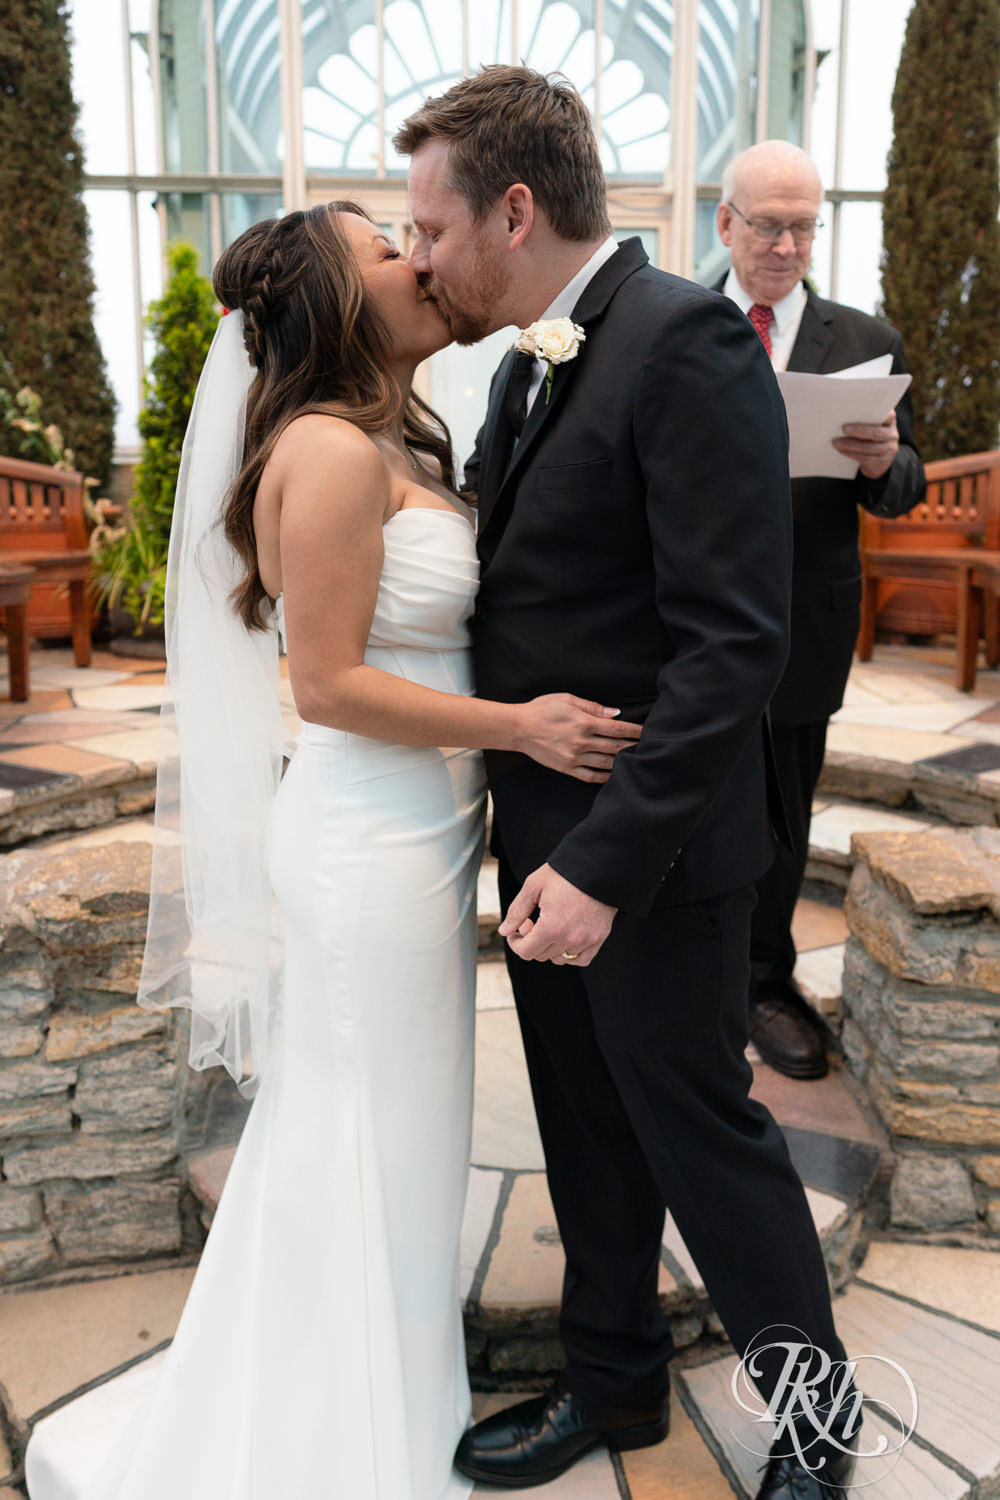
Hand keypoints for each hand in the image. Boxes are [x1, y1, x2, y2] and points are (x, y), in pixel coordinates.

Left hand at [499, 863, 616, 964]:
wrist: (598, 866)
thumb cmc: (564, 873)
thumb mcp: (533, 886)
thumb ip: (517, 911)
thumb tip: (504, 932)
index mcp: (551, 928)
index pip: (525, 952)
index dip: (515, 943)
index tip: (516, 930)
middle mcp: (570, 939)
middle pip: (540, 956)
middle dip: (530, 941)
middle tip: (531, 921)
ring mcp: (587, 940)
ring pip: (559, 959)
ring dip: (548, 948)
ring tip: (549, 926)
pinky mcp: (599, 938)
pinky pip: (581, 959)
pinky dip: (570, 954)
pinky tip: (565, 938)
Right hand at [515, 694, 641, 782]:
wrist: (519, 728)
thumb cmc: (543, 709)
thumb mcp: (568, 700)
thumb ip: (593, 707)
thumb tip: (615, 713)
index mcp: (583, 723)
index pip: (616, 729)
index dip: (634, 730)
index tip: (646, 732)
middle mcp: (581, 742)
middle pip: (615, 747)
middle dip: (633, 746)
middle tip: (649, 747)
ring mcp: (574, 758)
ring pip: (606, 763)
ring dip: (623, 762)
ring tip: (636, 760)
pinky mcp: (567, 768)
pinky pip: (591, 776)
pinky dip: (605, 776)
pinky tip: (614, 773)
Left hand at [831, 410, 898, 478]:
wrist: (879, 462)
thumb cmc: (870, 437)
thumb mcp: (872, 426)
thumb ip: (866, 419)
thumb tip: (843, 415)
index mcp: (890, 420)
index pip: (887, 414)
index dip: (876, 413)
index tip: (860, 411)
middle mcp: (892, 434)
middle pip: (876, 432)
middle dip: (858, 430)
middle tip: (843, 429)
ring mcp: (889, 448)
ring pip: (868, 447)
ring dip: (850, 444)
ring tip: (835, 442)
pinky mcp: (882, 461)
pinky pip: (865, 457)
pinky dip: (851, 453)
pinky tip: (841, 450)